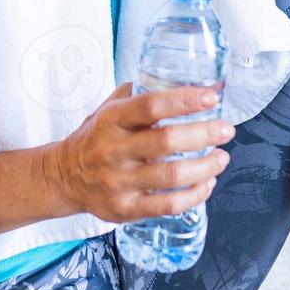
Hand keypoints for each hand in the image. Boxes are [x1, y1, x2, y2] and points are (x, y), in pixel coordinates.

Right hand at [49, 81, 233, 223]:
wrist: (64, 176)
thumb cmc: (96, 137)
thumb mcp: (109, 107)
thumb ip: (141, 93)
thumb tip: (190, 81)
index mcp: (111, 119)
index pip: (151, 105)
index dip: (184, 100)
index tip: (211, 98)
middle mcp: (113, 150)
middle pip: (166, 141)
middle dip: (204, 134)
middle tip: (226, 129)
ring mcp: (118, 181)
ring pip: (171, 176)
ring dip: (205, 166)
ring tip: (221, 158)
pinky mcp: (124, 209)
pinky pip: (167, 206)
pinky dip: (194, 195)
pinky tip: (206, 184)